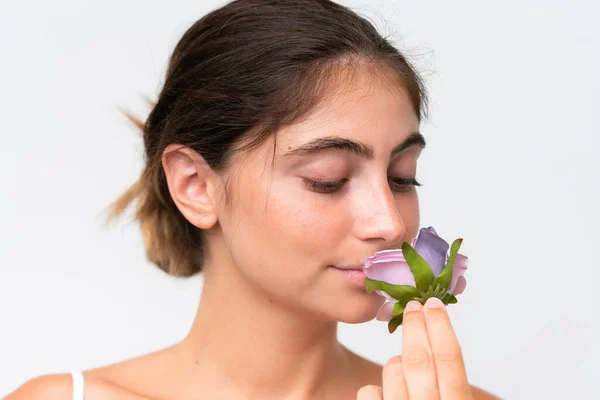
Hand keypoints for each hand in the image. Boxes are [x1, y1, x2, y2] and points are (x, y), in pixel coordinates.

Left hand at [357, 297, 472, 399]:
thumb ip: (453, 386)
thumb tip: (440, 342)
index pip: (449, 359)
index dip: (440, 327)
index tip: (433, 303)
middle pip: (419, 359)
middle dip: (415, 327)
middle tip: (413, 306)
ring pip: (393, 370)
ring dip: (396, 363)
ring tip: (404, 372)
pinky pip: (370, 391)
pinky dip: (375, 389)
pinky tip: (385, 396)